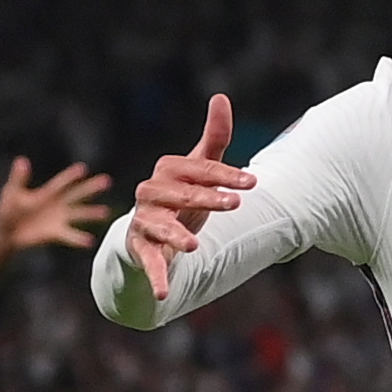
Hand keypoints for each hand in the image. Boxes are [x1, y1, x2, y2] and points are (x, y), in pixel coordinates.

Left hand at [0, 157, 112, 252]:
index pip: (62, 183)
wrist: (7, 233)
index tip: (83, 169)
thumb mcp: (12, 192)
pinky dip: (79, 239)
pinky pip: (70, 235)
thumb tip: (22, 161)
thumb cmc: (8, 209)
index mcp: (48, 193)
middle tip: (107, 181)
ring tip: (105, 212)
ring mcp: (60, 219)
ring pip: (79, 214)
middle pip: (78, 194)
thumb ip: (18, 178)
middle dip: (91, 188)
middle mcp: (58, 204)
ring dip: (92, 213)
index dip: (71, 176)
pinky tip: (89, 241)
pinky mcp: (57, 233)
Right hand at [127, 94, 253, 298]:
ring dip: (174, 235)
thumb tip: (221, 97)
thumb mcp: (198, 170)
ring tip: (193, 245)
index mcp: (168, 170)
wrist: (149, 235)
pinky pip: (146, 262)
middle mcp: (151, 193)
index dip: (225, 175)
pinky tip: (164, 294)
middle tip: (235, 204)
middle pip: (179, 194)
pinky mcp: (137, 249)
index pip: (198, 168)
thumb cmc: (181, 199)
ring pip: (158, 226)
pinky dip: (156, 278)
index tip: (253, 183)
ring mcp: (143, 221)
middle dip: (206, 198)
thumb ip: (213, 139)